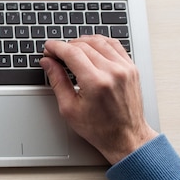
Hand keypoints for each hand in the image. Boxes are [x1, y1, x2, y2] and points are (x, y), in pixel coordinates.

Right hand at [39, 35, 158, 164]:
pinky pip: (114, 45)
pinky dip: (99, 43)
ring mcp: (125, 68)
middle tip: (55, 53)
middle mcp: (113, 72)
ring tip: (70, 49)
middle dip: (66, 46)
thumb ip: (57, 81)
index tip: (48, 48)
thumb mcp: (69, 108)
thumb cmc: (99, 128)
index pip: (72, 53)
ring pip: (99, 41)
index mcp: (96, 82)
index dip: (56, 47)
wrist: (126, 137)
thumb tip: (48, 63)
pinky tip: (90, 48)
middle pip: (84, 45)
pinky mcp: (131, 68)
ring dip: (81, 42)